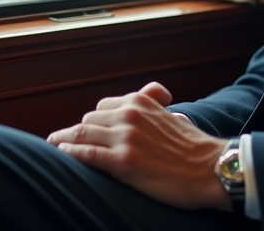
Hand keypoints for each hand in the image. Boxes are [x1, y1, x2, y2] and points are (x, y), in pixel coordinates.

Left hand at [47, 82, 231, 210]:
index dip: (93, 121)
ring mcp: (125, 138)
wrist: (210, 169)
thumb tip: (154, 94)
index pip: (103, 107)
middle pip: (89, 120)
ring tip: (53, 146)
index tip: (83, 131)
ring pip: (82, 134)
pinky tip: (62, 154)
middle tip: (65, 141)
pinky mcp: (123, 162)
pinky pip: (87, 154)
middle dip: (78, 131)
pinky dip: (71, 153)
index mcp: (140, 101)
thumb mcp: (172, 113)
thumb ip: (155, 102)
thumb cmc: (193, 146)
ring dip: (64, 140)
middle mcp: (130, 115)